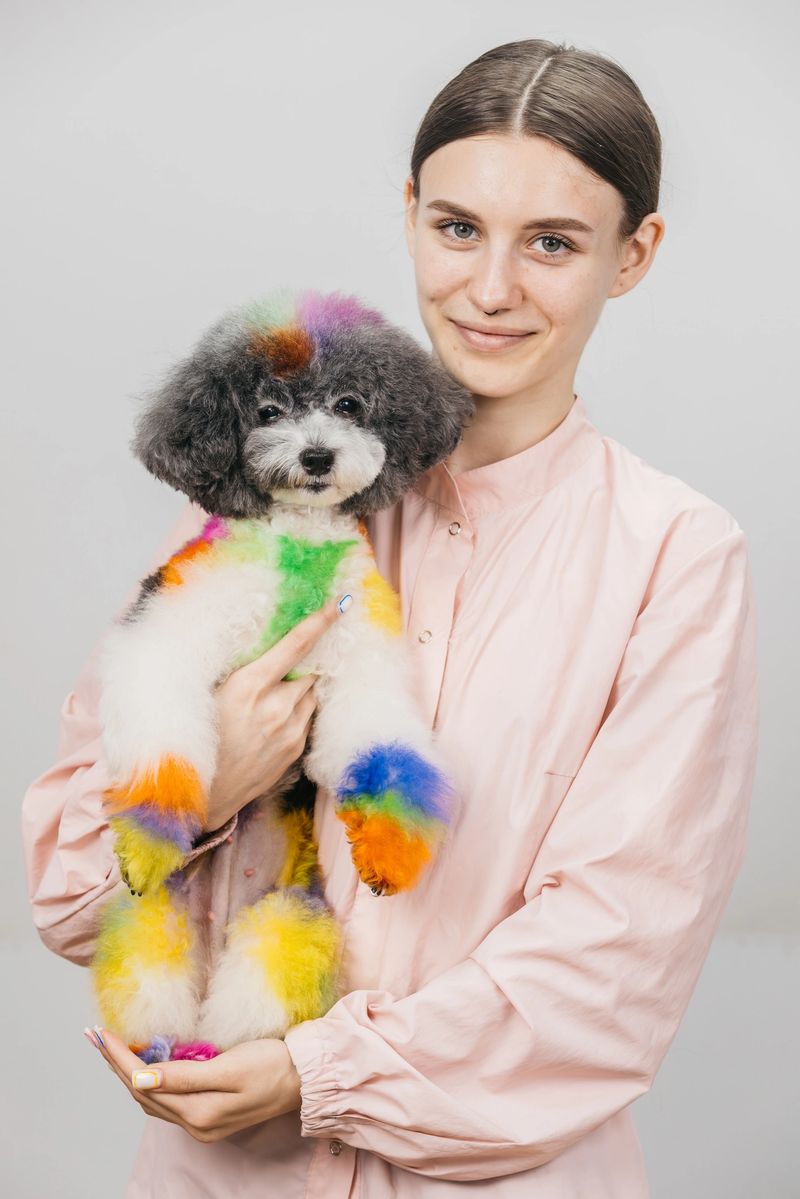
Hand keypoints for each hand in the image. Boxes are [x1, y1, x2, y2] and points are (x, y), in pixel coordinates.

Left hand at [85, 1027, 302, 1142]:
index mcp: (198, 1112)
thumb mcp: (229, 1066)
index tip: (101, 1033)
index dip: (119, 1057)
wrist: (305, 1079)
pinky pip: (169, 1099)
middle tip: (95, 1037)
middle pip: (142, 1093)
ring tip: (112, 1048)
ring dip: (130, 1073)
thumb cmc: (273, 1065)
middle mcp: (195, 1123)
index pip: (144, 1083)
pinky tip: (146, 1065)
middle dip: (116, 1064)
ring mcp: (202, 1122)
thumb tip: (140, 1079)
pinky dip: (151, 1081)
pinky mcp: (211, 1114)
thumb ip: (184, 1076)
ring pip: (152, 1098)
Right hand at [204, 597, 345, 833]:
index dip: (320, 621)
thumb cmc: (195, 738)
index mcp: (248, 686)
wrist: (201, 796)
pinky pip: (307, 718)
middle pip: (309, 670)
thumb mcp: (207, 694)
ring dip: (300, 688)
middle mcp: (275, 707)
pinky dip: (297, 711)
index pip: (295, 645)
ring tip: (276, 694)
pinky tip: (274, 718)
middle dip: (303, 663)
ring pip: (310, 694)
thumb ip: (236, 670)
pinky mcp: (295, 750)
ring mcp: (289, 731)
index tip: (339, 604)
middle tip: (289, 662)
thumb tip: (258, 644)